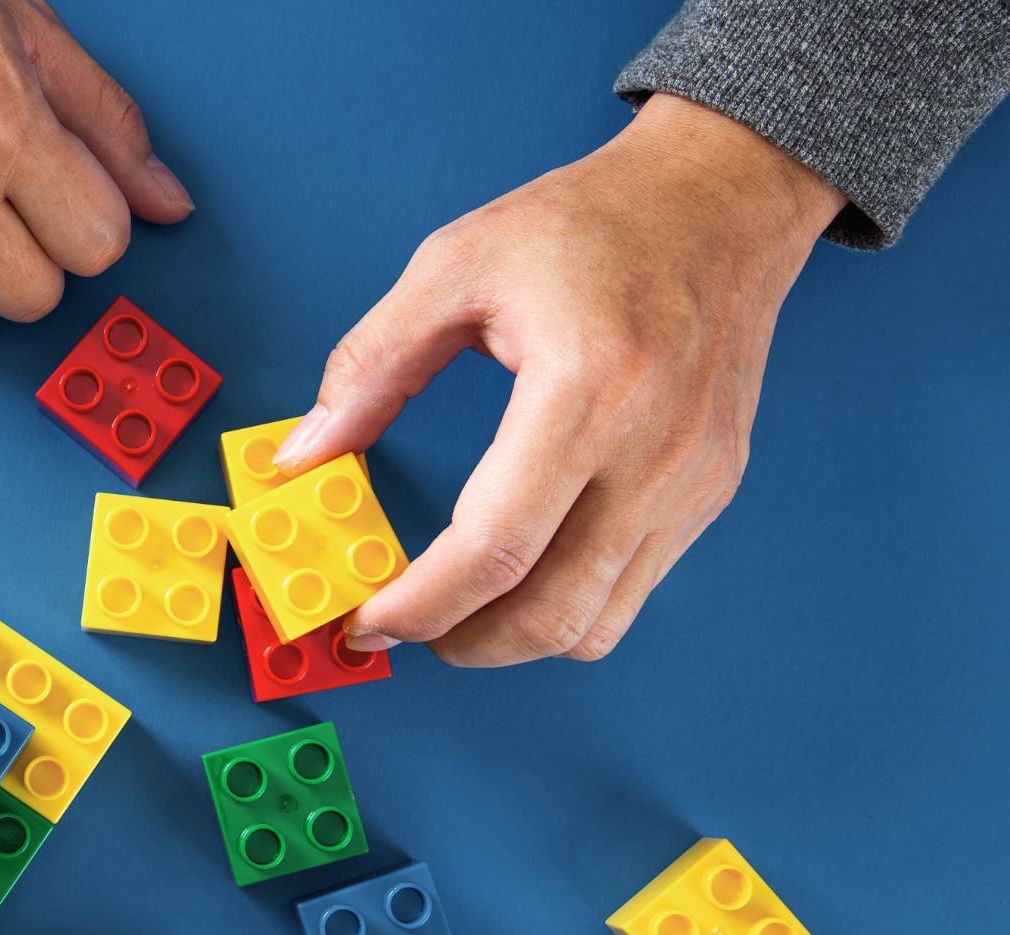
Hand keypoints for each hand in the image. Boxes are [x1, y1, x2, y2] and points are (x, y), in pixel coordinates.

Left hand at [274, 94, 845, 665]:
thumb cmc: (593, 223)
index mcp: (586, 390)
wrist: (721, 200)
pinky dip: (565, 604)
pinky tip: (518, 571)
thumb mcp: (455, 266)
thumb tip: (305, 454)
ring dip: (513, 638)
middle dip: (460, 642)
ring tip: (453, 609)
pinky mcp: (710, 494)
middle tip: (400, 626)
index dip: (418, 604)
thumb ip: (370, 365)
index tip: (365, 620)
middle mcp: (654, 453)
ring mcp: (693, 483)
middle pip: (550, 614)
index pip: (494, 547)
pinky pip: (632, 589)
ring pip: (596, 623)